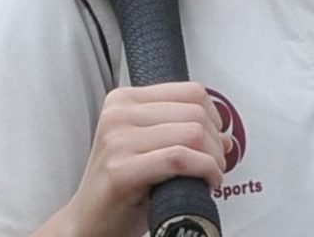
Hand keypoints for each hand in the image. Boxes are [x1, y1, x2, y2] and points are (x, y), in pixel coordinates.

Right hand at [51, 82, 225, 236]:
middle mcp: (118, 114)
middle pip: (195, 112)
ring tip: (212, 173)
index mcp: (123, 100)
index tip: (217, 137)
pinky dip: (204, 169)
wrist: (86, 226)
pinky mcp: (121, 170)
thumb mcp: (149, 148)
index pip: (190, 91)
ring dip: (214, 157)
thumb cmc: (121, 188)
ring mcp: (117, 141)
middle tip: (217, 162)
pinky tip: (208, 182)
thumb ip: (182, 132)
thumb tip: (227, 137)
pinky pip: (179, 158)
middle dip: (217, 140)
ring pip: (192, 133)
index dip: (214, 115)